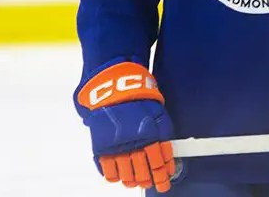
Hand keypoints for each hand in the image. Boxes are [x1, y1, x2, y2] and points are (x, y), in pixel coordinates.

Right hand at [76, 61, 176, 190]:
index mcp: (150, 134)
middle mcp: (133, 142)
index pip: (158, 161)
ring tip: (134, 182)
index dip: (162, 174)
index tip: (164, 181)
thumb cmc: (138, 97)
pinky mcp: (101, 145)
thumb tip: (167, 155)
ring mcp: (116, 145)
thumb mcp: (158, 112)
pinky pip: (107, 168)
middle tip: (150, 183)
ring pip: (125, 173)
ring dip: (132, 180)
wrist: (114, 85)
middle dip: (148, 179)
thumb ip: (163, 133)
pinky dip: (113, 175)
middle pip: (142, 170)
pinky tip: (118, 176)